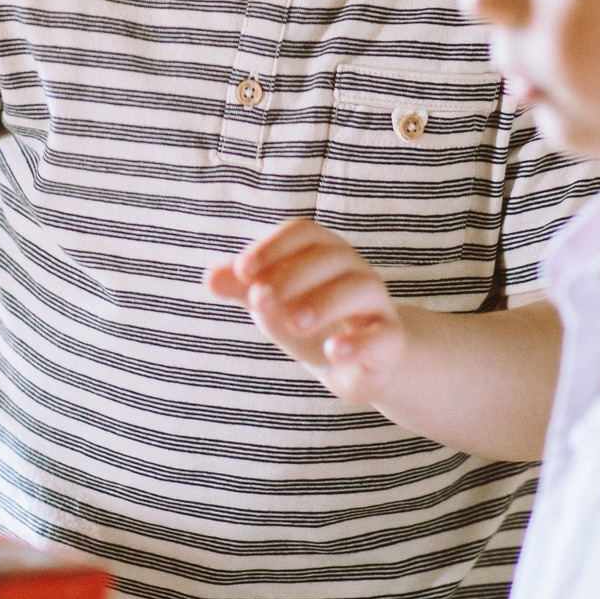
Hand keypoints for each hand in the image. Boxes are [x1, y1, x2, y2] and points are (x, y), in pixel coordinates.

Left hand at [206, 218, 406, 404]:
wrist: (366, 366)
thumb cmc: (317, 325)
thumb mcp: (277, 307)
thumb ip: (245, 290)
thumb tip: (210, 278)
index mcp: (326, 254)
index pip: (304, 232)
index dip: (273, 247)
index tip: (243, 271)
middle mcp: (355, 271)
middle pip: (331, 256)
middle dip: (293, 275)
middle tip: (262, 300)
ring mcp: (378, 306)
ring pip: (361, 288)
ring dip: (324, 301)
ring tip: (294, 323)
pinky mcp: (390, 343)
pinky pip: (384, 336)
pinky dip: (359, 342)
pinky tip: (333, 350)